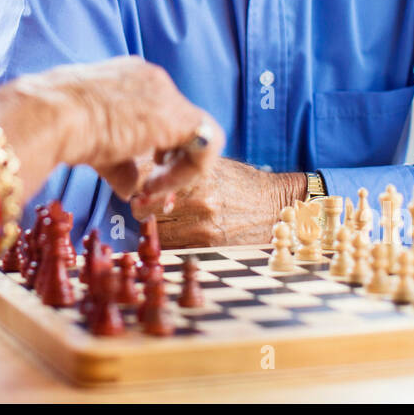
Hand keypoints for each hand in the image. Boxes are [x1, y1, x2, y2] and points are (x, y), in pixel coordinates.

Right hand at [0, 57, 223, 203]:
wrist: (49, 116)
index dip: (157, 148)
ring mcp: (166, 94)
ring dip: (179, 169)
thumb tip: (134, 188)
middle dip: (170, 162)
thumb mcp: (94, 146)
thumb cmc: (56, 126)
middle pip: (179, 123)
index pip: (158, 113)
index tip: (143, 173)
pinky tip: (158, 187)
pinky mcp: (175, 116)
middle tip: (151, 190)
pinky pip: (204, 146)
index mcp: (130, 78)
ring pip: (197, 134)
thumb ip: (120, 164)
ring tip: (152, 190)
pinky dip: (186, 173)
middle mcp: (152, 79)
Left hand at [130, 157, 305, 247]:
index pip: (148, 180)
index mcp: (197, 174)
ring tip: (165, 221)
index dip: (138, 184)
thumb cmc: (241, 183)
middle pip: (144, 208)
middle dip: (142, 207)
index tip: (138, 186)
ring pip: (155, 231)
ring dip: (154, 228)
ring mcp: (203, 227)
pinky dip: (169, 244)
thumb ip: (181, 166)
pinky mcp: (208, 248)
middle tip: (146, 205)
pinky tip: (178, 235)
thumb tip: (143, 166)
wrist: (275, 208)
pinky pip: (172, 249)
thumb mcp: (213, 166)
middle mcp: (199, 200)